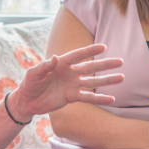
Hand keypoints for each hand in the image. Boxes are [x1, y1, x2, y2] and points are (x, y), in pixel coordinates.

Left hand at [9, 43, 123, 119]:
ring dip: (107, 80)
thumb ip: (44, 66)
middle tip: (120, 61)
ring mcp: (72, 85)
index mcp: (61, 64)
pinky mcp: (72, 97)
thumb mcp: (33, 74)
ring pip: (93, 82)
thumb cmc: (29, 83)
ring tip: (121, 77)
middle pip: (90, 67)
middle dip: (105, 65)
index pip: (78, 55)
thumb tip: (55, 58)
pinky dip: (99, 99)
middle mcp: (70, 73)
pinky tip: (111, 99)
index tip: (103, 47)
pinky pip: (88, 98)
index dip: (90, 50)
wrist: (28, 100)